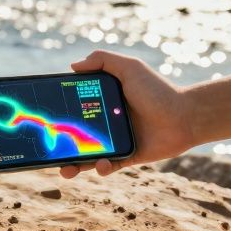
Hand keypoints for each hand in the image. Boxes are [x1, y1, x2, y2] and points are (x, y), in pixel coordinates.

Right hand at [60, 50, 196, 178]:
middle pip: (76, 136)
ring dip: (75, 166)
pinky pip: (109, 167)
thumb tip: (73, 65)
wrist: (185, 116)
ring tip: (66, 170)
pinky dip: (101, 169)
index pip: (75, 108)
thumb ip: (102, 61)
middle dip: (61, 147)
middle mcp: (107, 122)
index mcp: (103, 101)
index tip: (45, 120)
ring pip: (88, 157)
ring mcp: (116, 141)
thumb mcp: (129, 68)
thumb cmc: (158, 90)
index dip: (60, 115)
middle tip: (50, 154)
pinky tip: (101, 165)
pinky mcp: (127, 157)